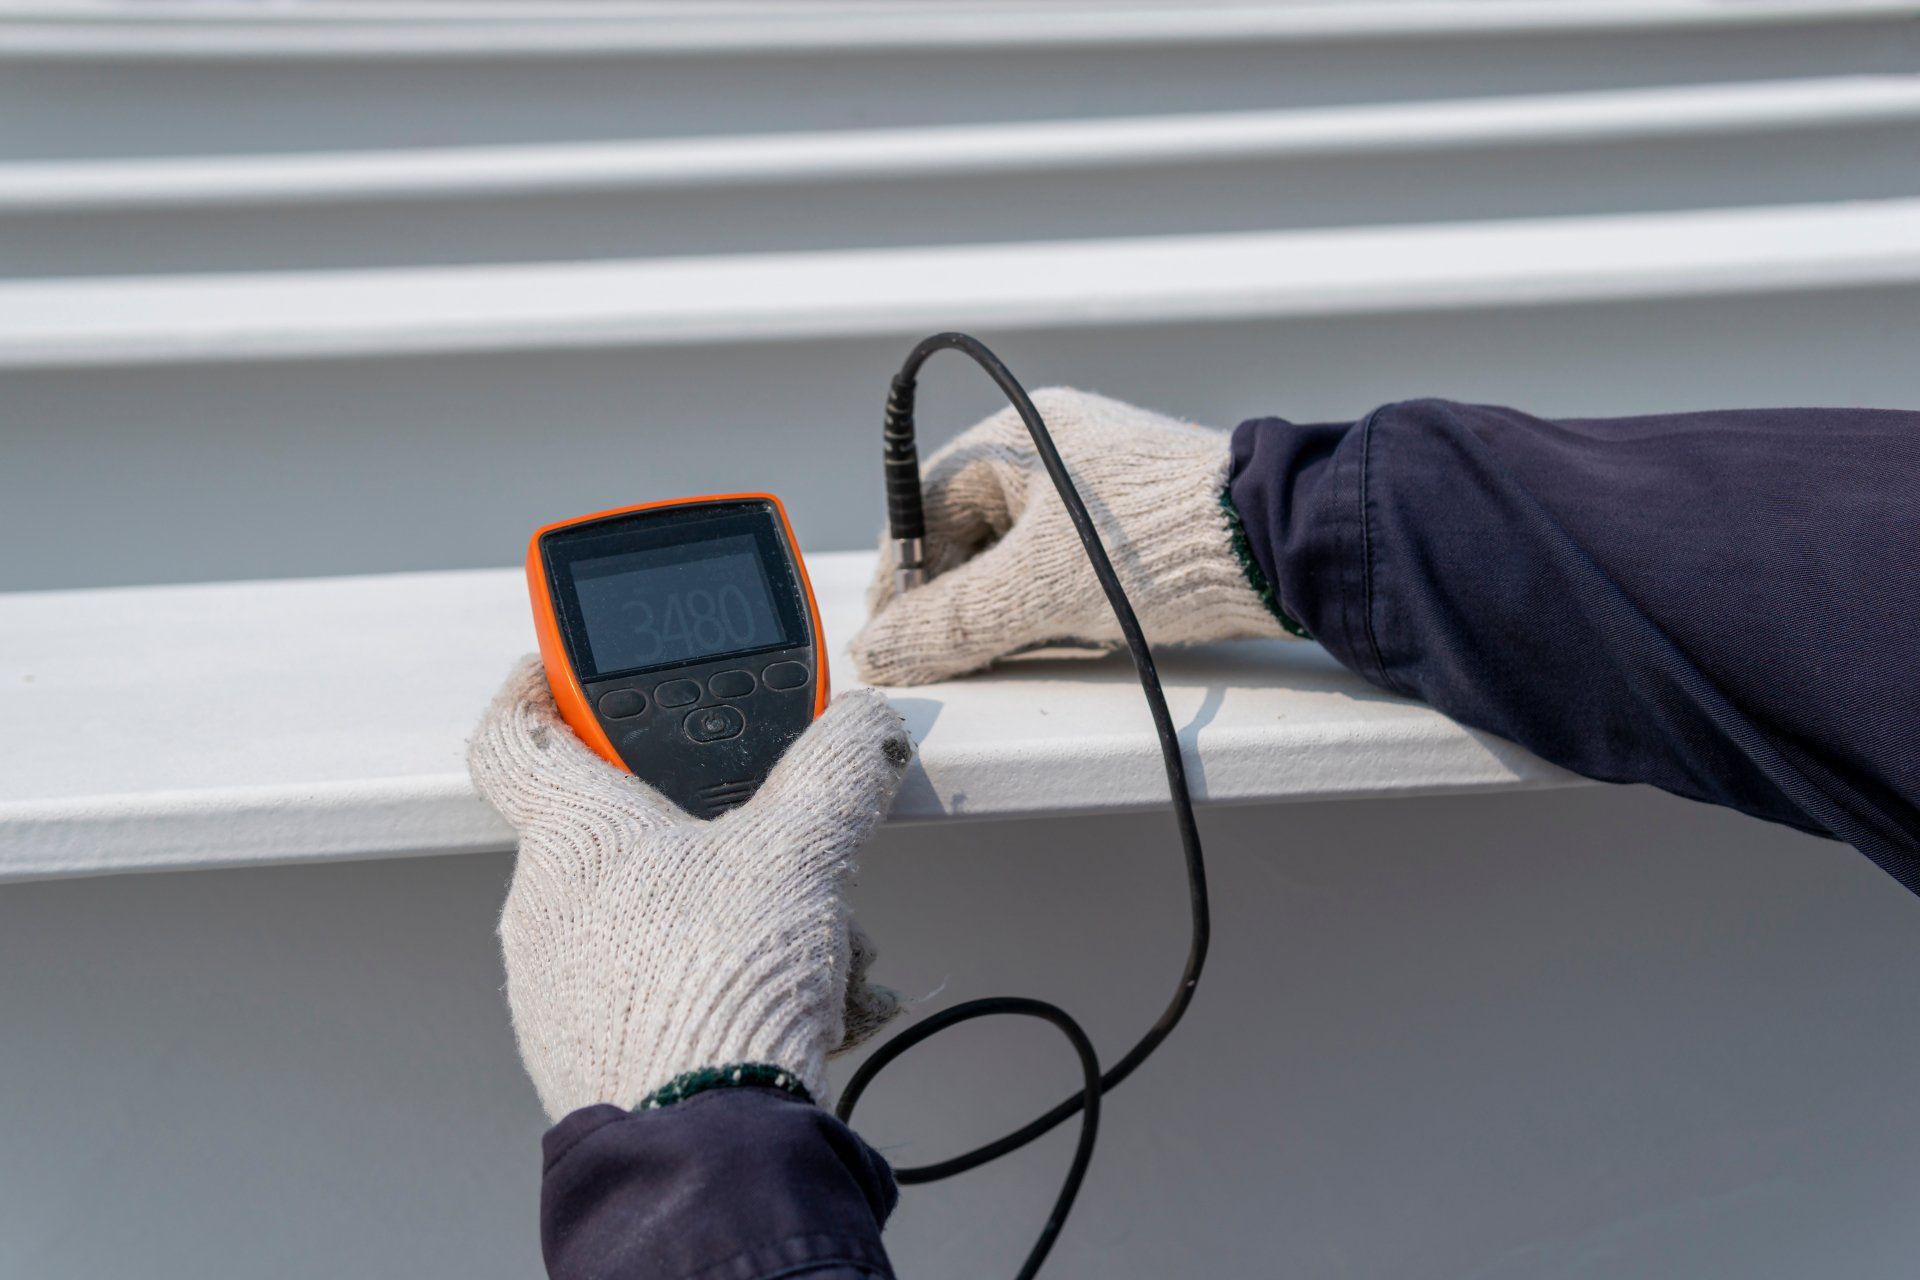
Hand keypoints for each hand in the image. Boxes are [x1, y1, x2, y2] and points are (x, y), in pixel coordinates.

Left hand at [468, 658, 911, 1119]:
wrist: (700, 1144)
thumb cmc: (715, 989)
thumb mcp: (802, 848)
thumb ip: (836, 768)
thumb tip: (863, 727)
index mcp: (574, 832)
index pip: (515, 732)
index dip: (541, 687)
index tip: (567, 671)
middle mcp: (545, 905)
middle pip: (621, 832)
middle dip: (714, 833)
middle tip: (775, 843)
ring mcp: (559, 986)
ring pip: (650, 916)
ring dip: (734, 915)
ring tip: (809, 945)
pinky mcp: (588, 1051)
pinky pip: (655, 986)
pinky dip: (721, 980)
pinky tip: (791, 1004)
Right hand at [850, 388, 1294, 685]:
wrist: (1281, 546)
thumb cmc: (1161, 545)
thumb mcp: (1035, 592)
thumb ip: (946, 623)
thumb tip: (877, 650)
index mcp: (1019, 437)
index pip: (921, 505)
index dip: (900, 575)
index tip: (891, 635)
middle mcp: (1054, 449)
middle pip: (966, 532)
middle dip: (953, 596)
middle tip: (947, 652)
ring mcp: (1096, 484)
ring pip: (1014, 555)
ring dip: (1003, 606)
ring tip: (1018, 642)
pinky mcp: (1134, 523)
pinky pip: (1064, 564)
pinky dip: (1050, 604)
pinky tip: (1069, 631)